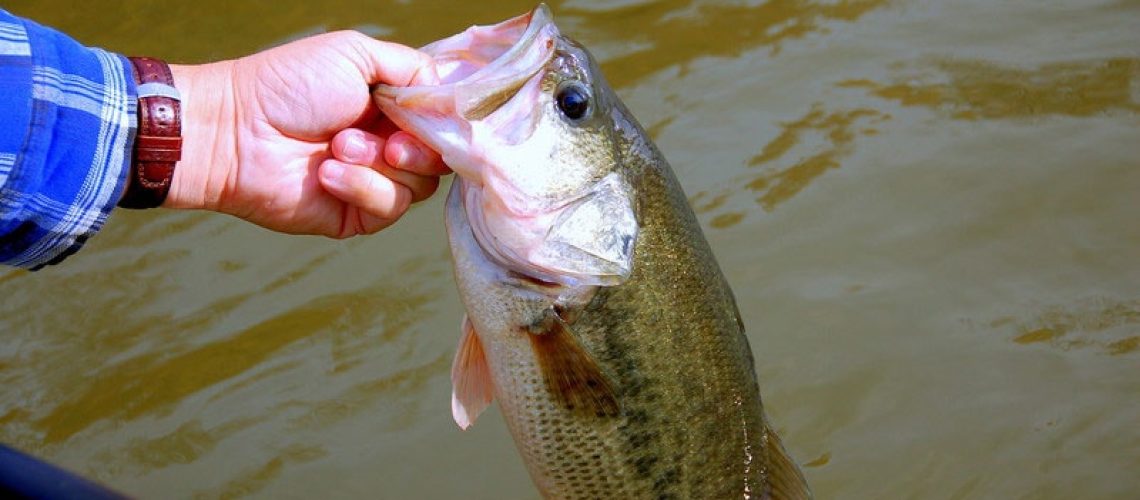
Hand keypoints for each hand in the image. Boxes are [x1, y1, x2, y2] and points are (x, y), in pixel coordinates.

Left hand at [167, 31, 447, 236]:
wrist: (236, 130)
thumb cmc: (288, 85)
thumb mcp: (357, 55)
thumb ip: (413, 69)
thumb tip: (453, 98)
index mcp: (391, 107)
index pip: (443, 121)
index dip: (445, 122)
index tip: (433, 117)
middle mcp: (388, 144)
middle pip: (441, 158)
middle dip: (417, 147)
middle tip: (386, 139)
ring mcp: (374, 181)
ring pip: (420, 186)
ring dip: (379, 164)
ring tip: (337, 146)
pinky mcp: (357, 215)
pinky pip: (388, 208)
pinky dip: (361, 186)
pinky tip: (326, 172)